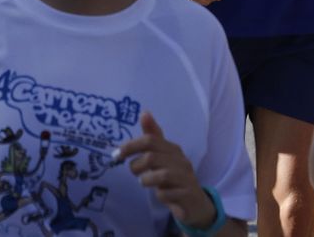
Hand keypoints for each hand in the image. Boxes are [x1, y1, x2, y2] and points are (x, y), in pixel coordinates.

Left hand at [117, 111, 214, 229]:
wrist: (196, 202)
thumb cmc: (174, 176)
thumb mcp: (162, 156)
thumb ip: (153, 136)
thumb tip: (144, 112)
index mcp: (173, 149)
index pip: (150, 140)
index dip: (131, 146)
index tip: (117, 154)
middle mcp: (181, 161)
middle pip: (152, 157)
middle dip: (137, 166)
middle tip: (135, 172)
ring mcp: (186, 177)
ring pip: (161, 176)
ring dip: (146, 180)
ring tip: (145, 182)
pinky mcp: (188, 194)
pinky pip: (167, 194)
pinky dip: (160, 195)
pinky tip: (161, 195)